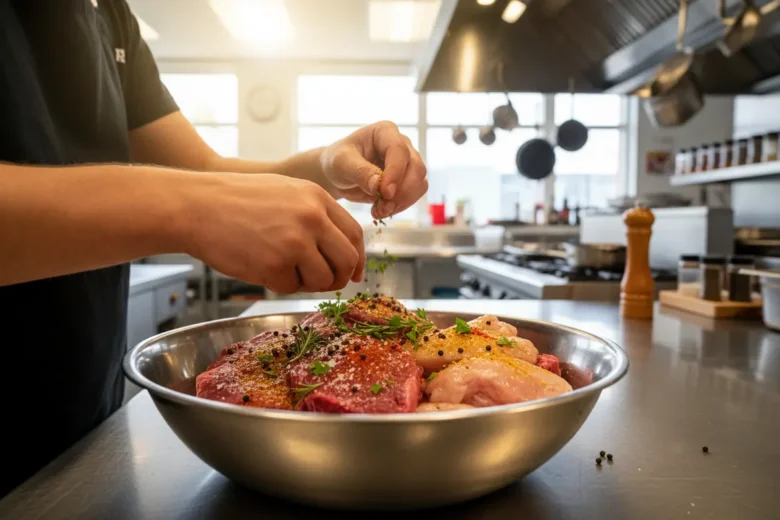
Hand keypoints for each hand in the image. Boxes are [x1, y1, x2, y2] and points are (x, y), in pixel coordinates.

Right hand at [184, 174, 364, 293]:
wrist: (196, 206)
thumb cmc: (237, 200)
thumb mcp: (286, 192)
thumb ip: (316, 214)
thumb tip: (342, 247)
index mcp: (317, 198)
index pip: (355, 234)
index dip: (358, 258)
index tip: (354, 273)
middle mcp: (312, 218)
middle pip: (347, 261)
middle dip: (340, 278)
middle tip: (326, 283)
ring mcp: (294, 242)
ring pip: (323, 280)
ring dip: (308, 284)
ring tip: (285, 270)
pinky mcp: (274, 265)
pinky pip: (292, 288)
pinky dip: (280, 285)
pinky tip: (262, 267)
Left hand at [320, 121, 427, 218]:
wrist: (337, 175)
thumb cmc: (337, 162)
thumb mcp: (341, 163)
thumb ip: (359, 172)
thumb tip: (378, 185)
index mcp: (385, 132)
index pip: (399, 150)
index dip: (395, 172)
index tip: (385, 193)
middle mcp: (401, 144)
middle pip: (416, 167)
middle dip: (402, 192)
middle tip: (382, 207)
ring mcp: (406, 163)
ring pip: (419, 182)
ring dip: (402, 201)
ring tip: (379, 211)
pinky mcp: (407, 180)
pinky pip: (414, 194)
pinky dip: (401, 206)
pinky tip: (382, 211)